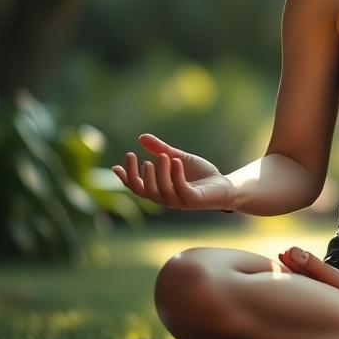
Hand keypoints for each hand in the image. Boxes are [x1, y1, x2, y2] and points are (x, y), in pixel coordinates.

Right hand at [111, 133, 235, 211]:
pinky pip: (181, 189)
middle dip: (137, 174)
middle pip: (145, 191)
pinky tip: (175, 161)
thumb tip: (141, 137)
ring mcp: (179, 201)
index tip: (115, 166)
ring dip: (158, 173)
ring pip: (161, 191)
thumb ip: (161, 150)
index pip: (138, 188)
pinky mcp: (193, 200)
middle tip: (133, 156)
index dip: (126, 179)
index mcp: (160, 190)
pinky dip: (176, 175)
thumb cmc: (200, 174)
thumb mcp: (178, 158)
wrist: (224, 184)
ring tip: (160, 156)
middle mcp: (166, 199)